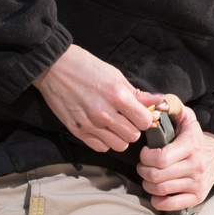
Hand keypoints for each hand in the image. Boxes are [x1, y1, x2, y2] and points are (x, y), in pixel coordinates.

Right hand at [32, 44, 163, 152]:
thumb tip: (159, 101)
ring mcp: (90, 124)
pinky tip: (101, 129)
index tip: (140, 113)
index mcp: (117, 96)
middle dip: (133, 128)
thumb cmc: (86, 67)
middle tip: (126, 118)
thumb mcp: (115, 75)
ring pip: (119, 146)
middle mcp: (104, 113)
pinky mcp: (78, 131)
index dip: (145, 118)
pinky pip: (101, 147)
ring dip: (120, 137)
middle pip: (133, 136)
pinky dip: (105, 141)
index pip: (145, 121)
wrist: (54, 67)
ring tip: (114, 124)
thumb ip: (137, 93)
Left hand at [137, 105, 213, 211]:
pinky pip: (171, 205)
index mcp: (190, 146)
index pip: (161, 158)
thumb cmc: (195, 137)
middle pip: (157, 176)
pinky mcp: (197, 197)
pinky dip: (158, 201)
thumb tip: (159, 104)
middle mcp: (195, 166)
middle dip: (143, 171)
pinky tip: (157, 193)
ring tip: (149, 176)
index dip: (146, 157)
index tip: (145, 153)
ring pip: (161, 190)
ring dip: (148, 184)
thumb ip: (173, 108)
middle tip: (144, 166)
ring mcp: (197, 184)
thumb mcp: (188, 118)